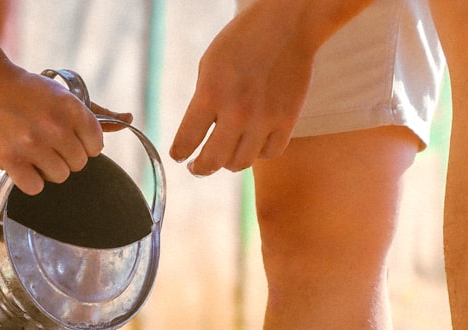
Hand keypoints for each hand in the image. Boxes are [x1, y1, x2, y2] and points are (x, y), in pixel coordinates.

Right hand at [0, 61, 131, 193]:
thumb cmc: (27, 92)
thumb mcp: (64, 96)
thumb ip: (98, 113)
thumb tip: (128, 120)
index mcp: (71, 107)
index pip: (96, 146)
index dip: (84, 145)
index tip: (69, 137)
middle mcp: (53, 126)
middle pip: (79, 164)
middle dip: (66, 156)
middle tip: (47, 142)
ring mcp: (31, 144)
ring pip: (59, 176)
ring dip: (48, 169)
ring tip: (34, 151)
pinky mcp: (10, 160)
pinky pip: (35, 187)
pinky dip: (31, 181)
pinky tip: (23, 165)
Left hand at [170, 2, 317, 173]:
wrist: (287, 24)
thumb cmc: (242, 41)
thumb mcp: (209, 66)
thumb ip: (202, 102)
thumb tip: (195, 137)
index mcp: (211, 94)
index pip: (186, 142)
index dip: (179, 153)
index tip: (180, 156)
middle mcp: (237, 111)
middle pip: (212, 162)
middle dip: (200, 168)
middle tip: (197, 167)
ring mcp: (265, 118)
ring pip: (241, 163)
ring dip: (229, 162)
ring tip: (225, 154)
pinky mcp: (287, 120)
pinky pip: (269, 153)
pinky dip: (259, 152)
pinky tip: (253, 143)